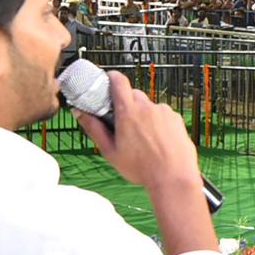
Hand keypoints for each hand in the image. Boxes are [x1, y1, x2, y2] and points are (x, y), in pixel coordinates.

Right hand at [74, 71, 200, 194]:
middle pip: (133, 94)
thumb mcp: (110, 151)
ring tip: (143, 138)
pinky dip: (158, 123)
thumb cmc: (141, 168)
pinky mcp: (175, 118)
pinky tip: (158, 140)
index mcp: (128, 113)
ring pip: (148, 106)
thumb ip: (94, 128)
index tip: (108, 81)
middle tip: (123, 122)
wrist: (173, 177)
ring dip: (143, 115)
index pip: (118, 81)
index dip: (112, 77)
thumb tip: (79, 112)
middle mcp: (146, 107)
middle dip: (127, 104)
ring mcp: (163, 111)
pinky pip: (163, 114)